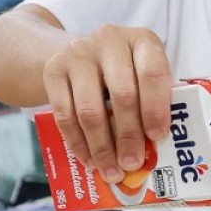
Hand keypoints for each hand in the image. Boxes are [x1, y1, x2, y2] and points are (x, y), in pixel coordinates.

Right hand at [40, 25, 171, 182]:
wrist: (77, 54)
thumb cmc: (123, 72)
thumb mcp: (143, 74)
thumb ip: (152, 101)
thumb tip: (156, 148)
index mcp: (142, 40)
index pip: (152, 72)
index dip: (155, 108)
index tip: (157, 137)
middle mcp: (110, 40)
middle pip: (122, 94)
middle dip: (129, 136)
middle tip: (132, 163)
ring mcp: (78, 53)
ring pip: (90, 110)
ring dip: (102, 147)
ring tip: (111, 170)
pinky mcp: (53, 70)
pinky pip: (64, 115)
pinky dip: (78, 143)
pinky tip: (89, 160)